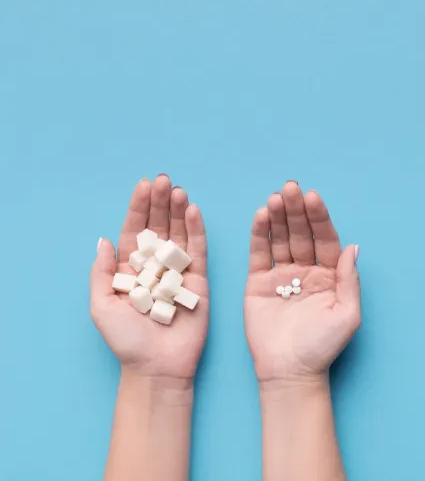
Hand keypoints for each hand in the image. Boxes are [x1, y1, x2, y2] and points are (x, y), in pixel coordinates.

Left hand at [90, 175, 208, 380]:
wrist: (158, 366)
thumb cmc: (127, 341)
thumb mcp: (102, 306)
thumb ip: (102, 273)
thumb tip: (103, 240)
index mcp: (130, 271)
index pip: (134, 231)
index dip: (138, 208)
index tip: (143, 186)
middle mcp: (155, 267)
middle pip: (158, 227)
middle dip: (160, 203)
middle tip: (164, 180)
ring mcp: (178, 272)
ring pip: (179, 234)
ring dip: (178, 211)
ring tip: (178, 190)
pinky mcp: (199, 281)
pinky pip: (198, 250)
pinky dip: (196, 230)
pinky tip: (193, 211)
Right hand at [245, 181, 360, 382]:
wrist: (290, 371)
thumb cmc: (323, 347)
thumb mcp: (347, 314)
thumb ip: (349, 280)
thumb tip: (354, 247)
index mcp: (330, 276)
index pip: (325, 239)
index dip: (319, 218)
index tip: (313, 197)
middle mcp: (306, 271)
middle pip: (302, 233)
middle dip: (297, 210)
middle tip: (290, 188)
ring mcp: (282, 275)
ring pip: (281, 239)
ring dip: (278, 217)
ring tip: (275, 197)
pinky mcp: (258, 282)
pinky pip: (260, 253)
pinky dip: (260, 234)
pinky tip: (261, 216)